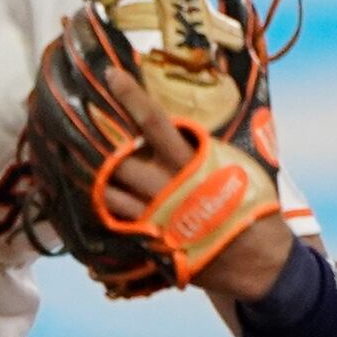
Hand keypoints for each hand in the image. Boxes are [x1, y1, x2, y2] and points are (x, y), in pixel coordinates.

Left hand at [91, 65, 295, 304]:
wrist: (257, 260)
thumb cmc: (251, 206)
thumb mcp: (236, 166)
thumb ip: (205, 147)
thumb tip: (185, 125)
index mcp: (191, 162)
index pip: (154, 123)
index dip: (131, 97)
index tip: (111, 75)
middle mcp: (167, 186)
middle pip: (119, 156)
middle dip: (98, 138)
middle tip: (79, 120)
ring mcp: (153, 215)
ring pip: (109, 189)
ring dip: (96, 173)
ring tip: (80, 155)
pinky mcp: (148, 240)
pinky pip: (115, 218)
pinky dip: (104, 203)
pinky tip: (97, 192)